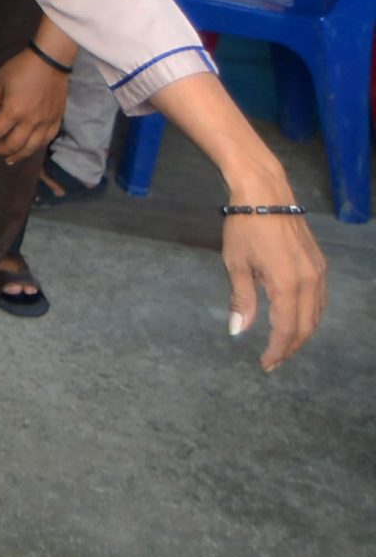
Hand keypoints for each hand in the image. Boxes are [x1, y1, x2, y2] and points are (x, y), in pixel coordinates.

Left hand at [0, 47, 69, 160]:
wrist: (50, 60)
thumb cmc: (20, 69)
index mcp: (13, 111)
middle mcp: (31, 122)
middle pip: (12, 144)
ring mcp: (46, 122)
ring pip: (31, 147)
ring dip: (18, 155)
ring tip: (8, 159)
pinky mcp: (57, 120)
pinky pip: (46, 140)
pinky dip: (36, 148)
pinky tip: (29, 149)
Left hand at [223, 211, 326, 369]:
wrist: (264, 192)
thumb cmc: (244, 226)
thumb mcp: (236, 264)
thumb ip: (242, 299)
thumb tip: (238, 331)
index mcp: (288, 283)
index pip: (287, 328)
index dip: (277, 350)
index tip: (265, 364)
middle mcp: (310, 280)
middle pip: (306, 326)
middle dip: (290, 347)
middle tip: (273, 361)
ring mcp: (319, 271)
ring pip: (315, 314)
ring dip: (301, 333)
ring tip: (282, 345)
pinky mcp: (319, 263)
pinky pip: (318, 299)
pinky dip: (308, 315)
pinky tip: (294, 319)